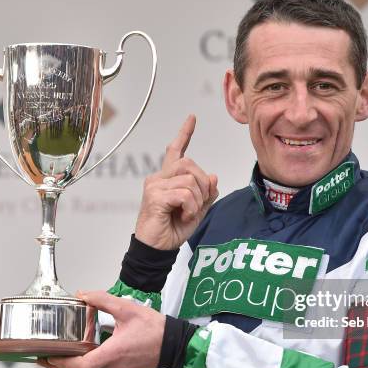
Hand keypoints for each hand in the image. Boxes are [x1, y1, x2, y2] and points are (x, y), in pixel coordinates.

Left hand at [37, 290, 164, 367]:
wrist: (175, 344)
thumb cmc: (154, 328)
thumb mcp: (127, 309)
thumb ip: (103, 300)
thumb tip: (83, 294)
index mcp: (112, 354)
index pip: (80, 366)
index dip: (60, 364)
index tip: (46, 357)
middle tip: (44, 357)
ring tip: (58, 355)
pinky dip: (84, 366)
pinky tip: (80, 354)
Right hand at [135, 115, 218, 249]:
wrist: (158, 249)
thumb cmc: (173, 230)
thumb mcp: (197, 211)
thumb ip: (206, 194)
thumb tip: (213, 176)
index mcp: (168, 179)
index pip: (176, 151)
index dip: (185, 134)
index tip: (192, 118)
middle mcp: (159, 178)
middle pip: (190, 164)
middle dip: (203, 184)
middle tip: (198, 204)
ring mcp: (154, 185)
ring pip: (189, 179)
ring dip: (197, 199)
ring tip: (188, 213)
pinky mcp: (154, 196)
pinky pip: (184, 193)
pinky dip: (191, 206)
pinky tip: (184, 215)